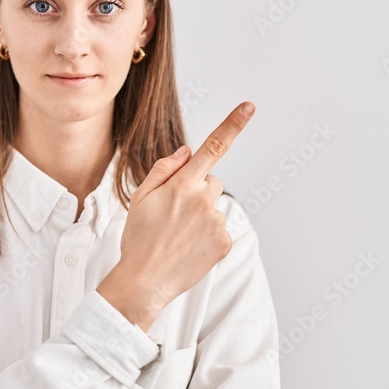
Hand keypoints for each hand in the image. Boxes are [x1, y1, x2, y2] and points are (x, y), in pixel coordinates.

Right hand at [111, 102, 254, 317]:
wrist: (144, 280)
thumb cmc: (139, 237)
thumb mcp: (140, 197)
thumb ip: (165, 169)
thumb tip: (188, 151)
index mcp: (182, 184)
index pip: (212, 147)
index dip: (233, 124)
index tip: (249, 107)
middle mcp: (203, 199)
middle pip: (210, 181)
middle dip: (196, 191)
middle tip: (172, 214)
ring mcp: (216, 221)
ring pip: (213, 207)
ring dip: (200, 215)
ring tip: (177, 235)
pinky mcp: (225, 242)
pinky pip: (219, 229)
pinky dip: (207, 236)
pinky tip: (189, 247)